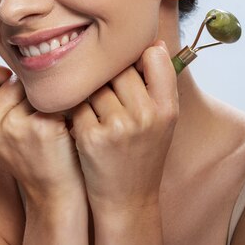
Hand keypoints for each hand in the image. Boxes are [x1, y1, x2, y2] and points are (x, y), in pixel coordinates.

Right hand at [0, 64, 85, 204]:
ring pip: (35, 87)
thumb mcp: (0, 133)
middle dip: (31, 94)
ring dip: (49, 100)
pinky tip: (66, 128)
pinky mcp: (44, 126)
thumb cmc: (33, 156)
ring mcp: (16, 126)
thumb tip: (5, 65)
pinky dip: (66, 107)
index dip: (2, 76)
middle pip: (13, 79)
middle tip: (40, 121)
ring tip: (53, 125)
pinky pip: (57, 96)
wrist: (56, 195)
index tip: (17, 93)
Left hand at [68, 40, 177, 212]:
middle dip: (109, 75)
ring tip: (97, 110)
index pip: (154, 57)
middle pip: (119, 67)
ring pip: (95, 83)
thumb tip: (151, 43)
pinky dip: (77, 108)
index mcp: (167, 108)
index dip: (138, 57)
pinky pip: (78, 102)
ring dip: (91, 91)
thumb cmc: (143, 153)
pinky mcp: (90, 135)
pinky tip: (82, 122)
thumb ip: (160, 83)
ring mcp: (117, 125)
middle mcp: (145, 115)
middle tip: (108, 94)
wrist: (127, 201)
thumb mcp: (164, 121)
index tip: (130, 67)